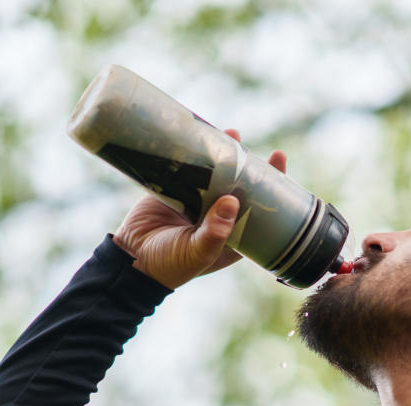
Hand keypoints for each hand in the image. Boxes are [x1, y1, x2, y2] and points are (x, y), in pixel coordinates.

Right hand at [113, 129, 286, 289]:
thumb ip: (214, 232)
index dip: (273, 190)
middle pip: (241, 188)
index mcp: (232, 236)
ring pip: (217, 175)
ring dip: (225, 156)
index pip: (260, 211)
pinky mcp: (177, 191)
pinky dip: (196, 154)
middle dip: (251, 169)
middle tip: (263, 151)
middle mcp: (219, 217)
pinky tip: (202, 137)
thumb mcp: (197, 252)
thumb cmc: (170, 264)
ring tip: (231, 136)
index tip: (279, 163)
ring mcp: (198, 203)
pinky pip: (190, 170)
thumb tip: (232, 202)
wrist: (131, 259)